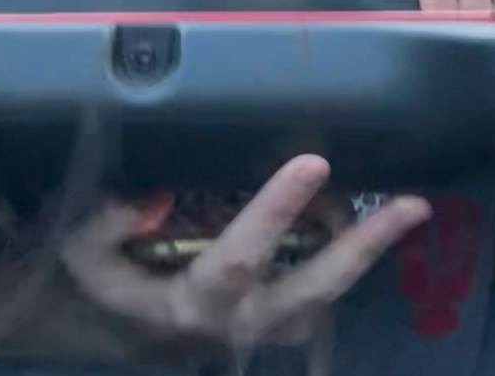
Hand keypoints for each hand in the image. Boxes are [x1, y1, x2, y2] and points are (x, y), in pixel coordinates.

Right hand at [60, 155, 430, 350]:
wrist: (110, 331)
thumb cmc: (97, 281)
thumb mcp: (82, 251)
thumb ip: (110, 223)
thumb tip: (154, 197)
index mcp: (190, 305)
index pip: (241, 257)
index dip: (277, 210)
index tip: (311, 161)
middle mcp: (238, 327)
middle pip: (312, 289)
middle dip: (364, 246)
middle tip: (412, 204)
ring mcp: (262, 333)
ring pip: (327, 298)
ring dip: (368, 255)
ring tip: (409, 208)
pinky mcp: (273, 327)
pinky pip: (322, 298)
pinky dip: (348, 262)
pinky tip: (370, 225)